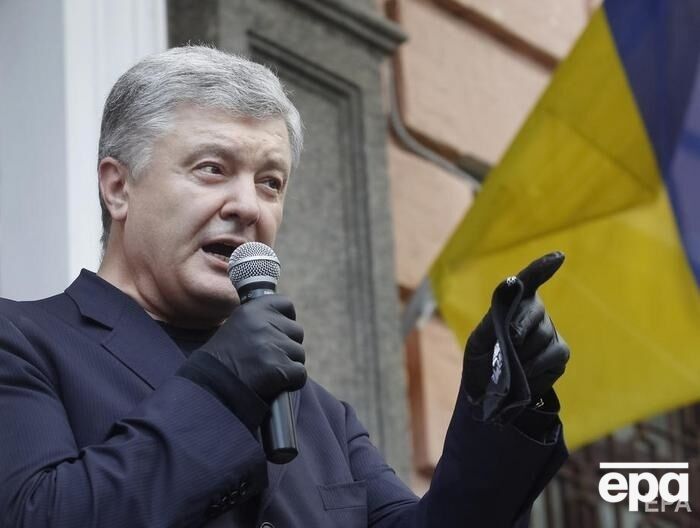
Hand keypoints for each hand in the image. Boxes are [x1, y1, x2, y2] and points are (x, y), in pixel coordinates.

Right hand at [199, 294, 305, 402]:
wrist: (210, 388)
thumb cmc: (223, 360)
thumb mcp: (236, 327)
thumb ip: (259, 320)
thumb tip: (286, 320)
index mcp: (251, 310)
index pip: (286, 304)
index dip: (286, 320)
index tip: (278, 332)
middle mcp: (262, 324)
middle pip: (297, 331)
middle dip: (287, 346)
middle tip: (267, 358)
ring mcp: (271, 346)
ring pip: (299, 353)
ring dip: (288, 365)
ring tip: (266, 372)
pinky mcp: (279, 368)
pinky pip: (300, 373)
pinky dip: (292, 382)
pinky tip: (274, 384)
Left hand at [463, 252, 569, 405]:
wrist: (489, 393)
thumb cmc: (481, 360)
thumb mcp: (480, 340)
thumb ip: (495, 318)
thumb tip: (513, 290)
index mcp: (514, 301)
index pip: (529, 280)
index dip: (542, 267)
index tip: (559, 257)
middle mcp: (535, 311)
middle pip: (534, 312)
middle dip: (518, 330)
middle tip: (507, 345)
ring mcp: (550, 331)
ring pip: (542, 336)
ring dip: (523, 355)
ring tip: (510, 365)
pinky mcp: (560, 352)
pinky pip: (553, 355)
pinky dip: (536, 367)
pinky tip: (525, 373)